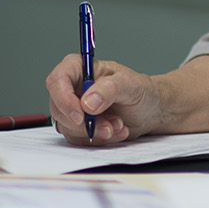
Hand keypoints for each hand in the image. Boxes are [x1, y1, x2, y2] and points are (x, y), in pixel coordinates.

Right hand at [43, 55, 165, 145]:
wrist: (150, 110)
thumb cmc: (141, 90)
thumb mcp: (130, 84)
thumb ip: (109, 89)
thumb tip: (87, 103)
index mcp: (80, 68)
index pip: (57, 81)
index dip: (63, 99)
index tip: (80, 114)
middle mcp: (73, 88)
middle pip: (58, 108)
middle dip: (84, 122)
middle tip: (108, 126)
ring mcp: (74, 108)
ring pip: (68, 127)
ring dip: (95, 131)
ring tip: (119, 124)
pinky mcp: (79, 126)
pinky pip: (79, 138)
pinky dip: (99, 139)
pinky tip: (117, 130)